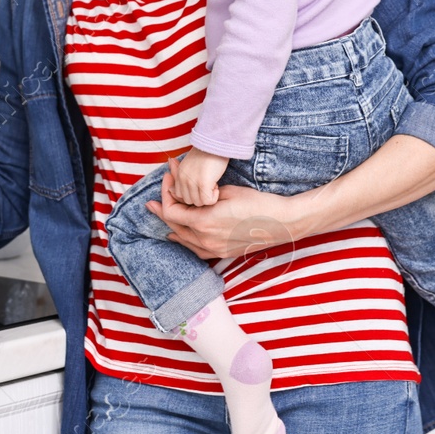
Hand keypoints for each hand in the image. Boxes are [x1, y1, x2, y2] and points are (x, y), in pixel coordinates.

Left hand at [148, 171, 297, 259]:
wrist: (282, 223)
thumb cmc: (257, 203)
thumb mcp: (227, 191)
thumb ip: (203, 195)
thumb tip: (188, 193)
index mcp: (204, 222)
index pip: (171, 211)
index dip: (165, 194)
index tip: (167, 180)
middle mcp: (205, 239)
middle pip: (173, 225)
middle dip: (162, 208)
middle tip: (152, 198)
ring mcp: (213, 249)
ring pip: (182, 239)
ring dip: (170, 224)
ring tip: (159, 213)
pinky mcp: (222, 253)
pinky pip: (195, 249)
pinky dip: (183, 240)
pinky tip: (176, 235)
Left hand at [166, 148, 226, 206]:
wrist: (216, 141)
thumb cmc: (208, 153)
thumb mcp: (189, 164)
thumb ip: (181, 176)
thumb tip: (170, 191)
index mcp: (179, 174)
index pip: (179, 195)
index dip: (192, 194)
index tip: (201, 185)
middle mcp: (182, 178)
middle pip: (188, 200)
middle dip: (199, 197)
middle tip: (209, 185)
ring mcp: (191, 181)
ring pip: (198, 202)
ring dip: (207, 197)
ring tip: (213, 184)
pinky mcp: (202, 183)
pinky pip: (207, 200)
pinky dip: (213, 197)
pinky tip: (217, 187)